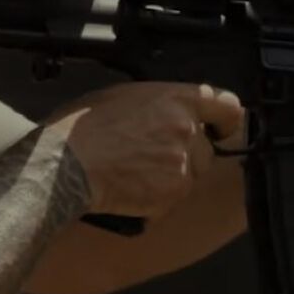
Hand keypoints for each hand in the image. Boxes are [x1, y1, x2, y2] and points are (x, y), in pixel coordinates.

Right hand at [47, 82, 244, 217]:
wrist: (66, 165)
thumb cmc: (83, 128)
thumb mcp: (123, 95)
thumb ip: (158, 102)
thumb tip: (169, 109)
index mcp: (177, 99)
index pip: (226, 105)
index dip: (225, 119)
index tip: (221, 128)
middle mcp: (187, 129)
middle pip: (205, 147)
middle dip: (186, 154)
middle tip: (151, 156)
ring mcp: (183, 163)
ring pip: (191, 174)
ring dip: (172, 176)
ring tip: (135, 172)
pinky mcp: (173, 193)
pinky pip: (174, 197)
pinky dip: (157, 197)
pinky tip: (131, 187)